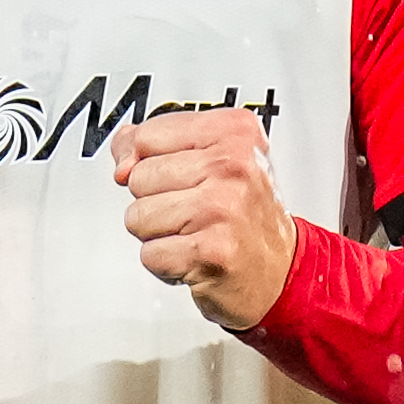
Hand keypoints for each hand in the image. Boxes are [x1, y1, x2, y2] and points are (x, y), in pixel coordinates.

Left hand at [112, 109, 298, 329]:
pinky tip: (194, 256)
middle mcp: (233, 166)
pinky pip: (149, 254)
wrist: (281, 271)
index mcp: (234, 132)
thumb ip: (158, 144)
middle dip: (155, 200)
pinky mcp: (210, 251)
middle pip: (138, 178)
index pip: (147, 136)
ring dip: (158, 234)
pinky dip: (165, 263)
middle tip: (193, 210)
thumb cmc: (245, 214)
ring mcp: (222, 208)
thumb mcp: (213, 158)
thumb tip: (121, 154)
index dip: (144, 160)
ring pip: (138, 217)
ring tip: (193, 233)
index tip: (171, 174)